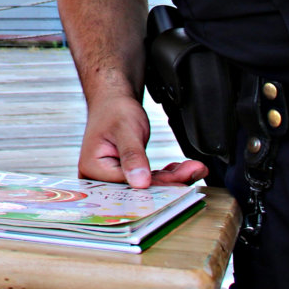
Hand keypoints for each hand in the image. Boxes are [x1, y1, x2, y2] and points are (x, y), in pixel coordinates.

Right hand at [80, 93, 207, 188]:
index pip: (129, 184)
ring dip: (172, 177)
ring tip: (194, 168)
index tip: (180, 180)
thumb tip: (140, 182)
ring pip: (148, 184)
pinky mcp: (126, 174)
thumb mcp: (125, 130)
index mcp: (93, 169)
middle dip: (170, 180)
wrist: (113, 101)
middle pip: (139, 187)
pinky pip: (148, 179)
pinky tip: (182, 168)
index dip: (156, 183)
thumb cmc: (113, 110)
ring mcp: (112, 177)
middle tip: (194, 170)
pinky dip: (166, 174)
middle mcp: (99, 177)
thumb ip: (133, 156)